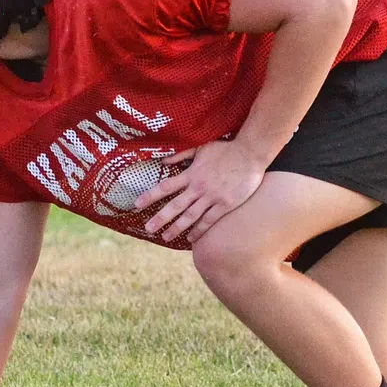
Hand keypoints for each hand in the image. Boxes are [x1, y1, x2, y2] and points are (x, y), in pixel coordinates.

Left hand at [142, 140, 267, 245]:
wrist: (250, 154)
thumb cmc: (225, 148)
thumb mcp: (200, 147)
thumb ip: (181, 155)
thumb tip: (162, 162)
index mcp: (191, 174)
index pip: (165, 187)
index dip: (150, 196)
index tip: (137, 204)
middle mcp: (199, 187)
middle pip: (175, 206)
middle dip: (160, 218)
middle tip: (147, 229)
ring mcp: (212, 197)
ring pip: (190, 217)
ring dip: (177, 228)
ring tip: (165, 238)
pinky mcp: (225, 205)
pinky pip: (209, 221)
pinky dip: (199, 231)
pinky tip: (191, 239)